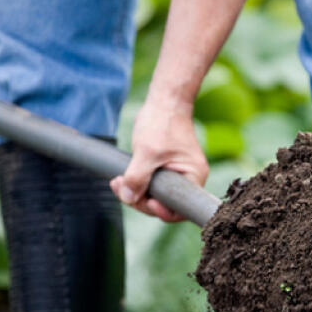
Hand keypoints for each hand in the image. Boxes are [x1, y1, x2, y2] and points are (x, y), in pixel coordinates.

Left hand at [109, 97, 208, 222]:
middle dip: (140, 199)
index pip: (179, 209)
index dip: (160, 210)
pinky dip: (137, 183)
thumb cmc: (162, 122)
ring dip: (135, 191)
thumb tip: (128, 198)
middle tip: (121, 188)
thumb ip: (137, 177)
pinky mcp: (166, 169)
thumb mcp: (147, 152)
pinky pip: (152, 184)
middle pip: (164, 203)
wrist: (164, 101)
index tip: (144, 201)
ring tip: (117, 182)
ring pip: (155, 194)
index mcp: (193, 177)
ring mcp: (177, 174)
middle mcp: (189, 178)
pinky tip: (121, 178)